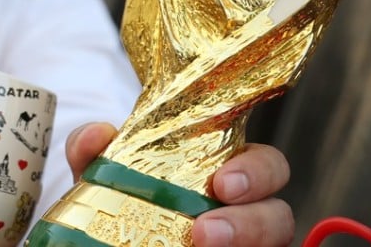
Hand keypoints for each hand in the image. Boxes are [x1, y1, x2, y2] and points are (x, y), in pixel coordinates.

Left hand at [65, 123, 293, 246]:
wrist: (105, 237)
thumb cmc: (117, 202)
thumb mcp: (102, 176)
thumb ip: (92, 148)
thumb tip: (97, 134)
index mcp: (223, 174)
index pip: (266, 164)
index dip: (256, 170)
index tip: (222, 183)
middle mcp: (246, 212)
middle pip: (279, 212)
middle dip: (252, 219)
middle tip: (205, 230)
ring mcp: (248, 243)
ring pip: (275, 243)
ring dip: (244, 241)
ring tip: (202, 245)